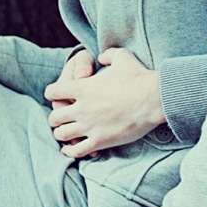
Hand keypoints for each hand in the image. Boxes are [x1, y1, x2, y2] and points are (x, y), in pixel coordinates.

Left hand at [44, 48, 164, 158]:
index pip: (52, 92)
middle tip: (63, 118)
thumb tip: (102, 56)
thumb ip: (108, 55)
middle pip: (54, 117)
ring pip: (61, 135)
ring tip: (68, 134)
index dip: (53, 94)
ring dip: (63, 134)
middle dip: (56, 118)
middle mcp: (81, 108)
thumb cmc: (139, 77)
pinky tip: (71, 149)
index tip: (59, 96)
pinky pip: (76, 151)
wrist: (153, 99)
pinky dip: (71, 151)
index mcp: (82, 87)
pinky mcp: (100, 141)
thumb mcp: (122, 57)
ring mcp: (89, 126)